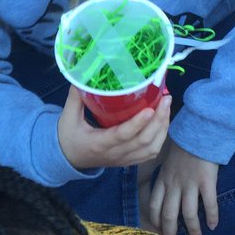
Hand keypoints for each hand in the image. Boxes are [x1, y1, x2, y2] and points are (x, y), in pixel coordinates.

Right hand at [57, 85, 171, 171]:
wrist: (68, 159)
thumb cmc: (68, 136)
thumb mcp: (68, 117)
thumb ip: (76, 97)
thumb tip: (83, 74)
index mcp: (99, 143)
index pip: (122, 135)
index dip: (138, 123)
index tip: (150, 108)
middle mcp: (115, 154)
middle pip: (143, 141)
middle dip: (159, 120)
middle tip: (166, 99)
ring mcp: (124, 159)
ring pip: (151, 148)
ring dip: (162, 128)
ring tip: (166, 107)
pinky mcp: (129, 160)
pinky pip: (150, 153)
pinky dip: (160, 137)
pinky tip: (162, 122)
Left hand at [147, 141, 219, 234]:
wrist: (199, 131)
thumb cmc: (186, 144)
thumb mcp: (169, 160)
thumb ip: (168, 174)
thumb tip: (170, 186)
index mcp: (163, 179)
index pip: (154, 204)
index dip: (155, 219)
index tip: (158, 228)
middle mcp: (174, 185)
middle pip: (169, 214)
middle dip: (170, 230)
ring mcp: (190, 184)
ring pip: (188, 213)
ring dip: (192, 229)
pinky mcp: (206, 182)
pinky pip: (208, 204)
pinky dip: (211, 216)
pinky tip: (213, 225)